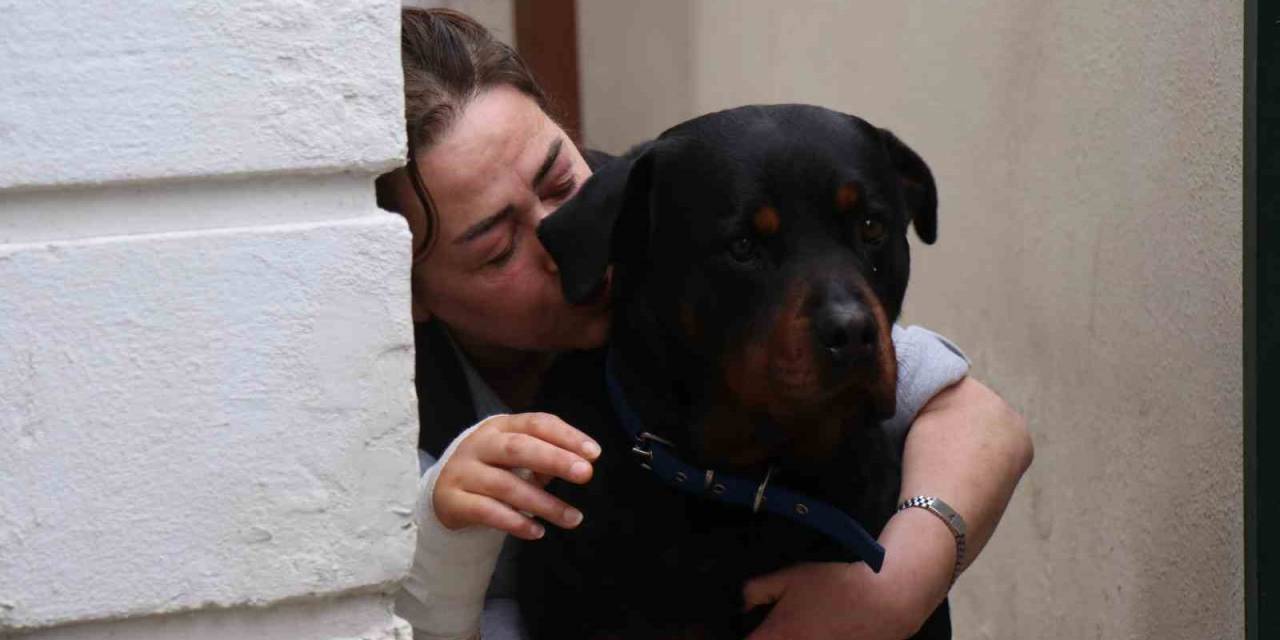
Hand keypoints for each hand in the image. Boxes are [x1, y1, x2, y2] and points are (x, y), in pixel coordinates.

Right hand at [432, 412, 601, 539]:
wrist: (446, 493)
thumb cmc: (494, 470)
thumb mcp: (517, 457)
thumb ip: (546, 457)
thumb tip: (580, 463)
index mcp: (500, 427)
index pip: (536, 423)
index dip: (566, 436)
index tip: (594, 453)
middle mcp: (479, 445)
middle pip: (518, 448)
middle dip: (555, 460)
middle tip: (585, 474)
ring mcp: (462, 472)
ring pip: (505, 485)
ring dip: (543, 503)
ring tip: (572, 518)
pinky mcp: (451, 501)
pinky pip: (486, 512)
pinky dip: (515, 522)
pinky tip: (537, 531)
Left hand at [742, 508, 954, 638]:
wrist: (886, 600)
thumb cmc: (837, 585)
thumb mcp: (791, 577)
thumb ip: (757, 589)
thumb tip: (739, 603)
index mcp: (779, 636)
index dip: (741, 636)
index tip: (740, 630)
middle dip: (767, 638)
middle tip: (770, 626)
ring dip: (793, 639)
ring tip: (800, 626)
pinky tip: (817, 631)